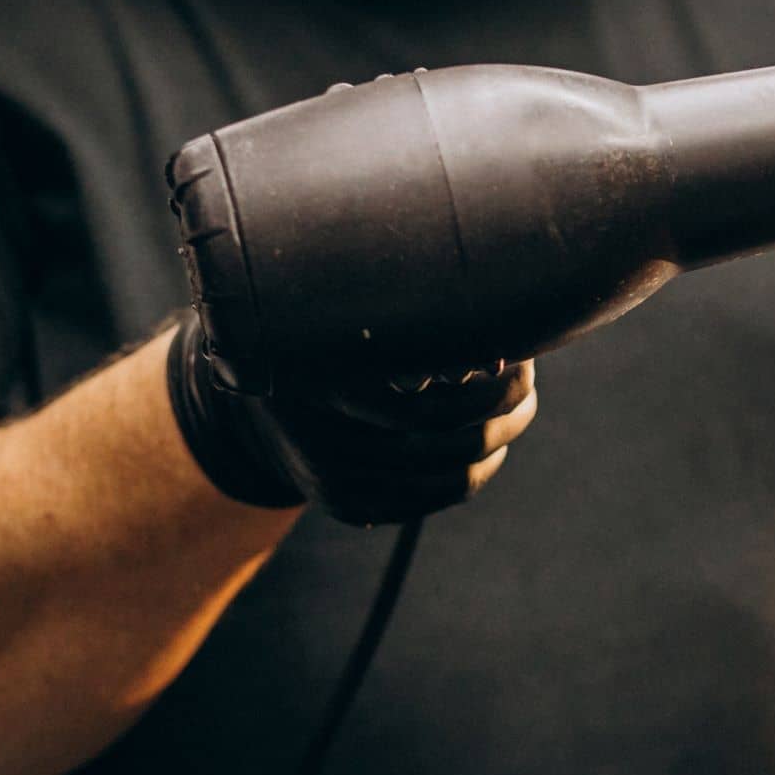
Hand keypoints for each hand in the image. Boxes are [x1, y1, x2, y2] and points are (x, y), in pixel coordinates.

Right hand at [167, 316, 538, 526]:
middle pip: (454, 444)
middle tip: (526, 374)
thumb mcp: (338, 307)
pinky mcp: (352, 508)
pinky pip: (438, 496)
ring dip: (501, 437)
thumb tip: (484, 266)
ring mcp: (337, 486)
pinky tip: (493, 440)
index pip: (434, 407)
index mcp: (323, 388)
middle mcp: (326, 448)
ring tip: (520, 402)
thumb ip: (396, 300)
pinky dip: (477, 468)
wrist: (248, 395)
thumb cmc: (311, 335)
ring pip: (457, 476)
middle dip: (507, 408)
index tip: (515, 350)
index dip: (491, 384)